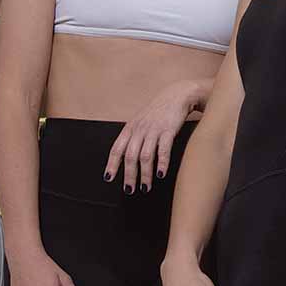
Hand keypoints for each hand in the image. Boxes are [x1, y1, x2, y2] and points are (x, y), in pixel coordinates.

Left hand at [104, 80, 202, 194]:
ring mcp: (153, 130)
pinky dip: (161, 163)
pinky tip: (160, 174)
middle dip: (129, 175)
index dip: (111, 164)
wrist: (177, 95)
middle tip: (130, 190)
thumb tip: (126, 158)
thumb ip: (133, 137)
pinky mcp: (168, 130)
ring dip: (145, 174)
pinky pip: (163, 149)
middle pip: (130, 156)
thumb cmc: (158, 112)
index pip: (117, 148)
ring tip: (146, 187)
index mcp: (130, 128)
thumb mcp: (140, 122)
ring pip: (145, 156)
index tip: (108, 178)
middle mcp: (139, 129)